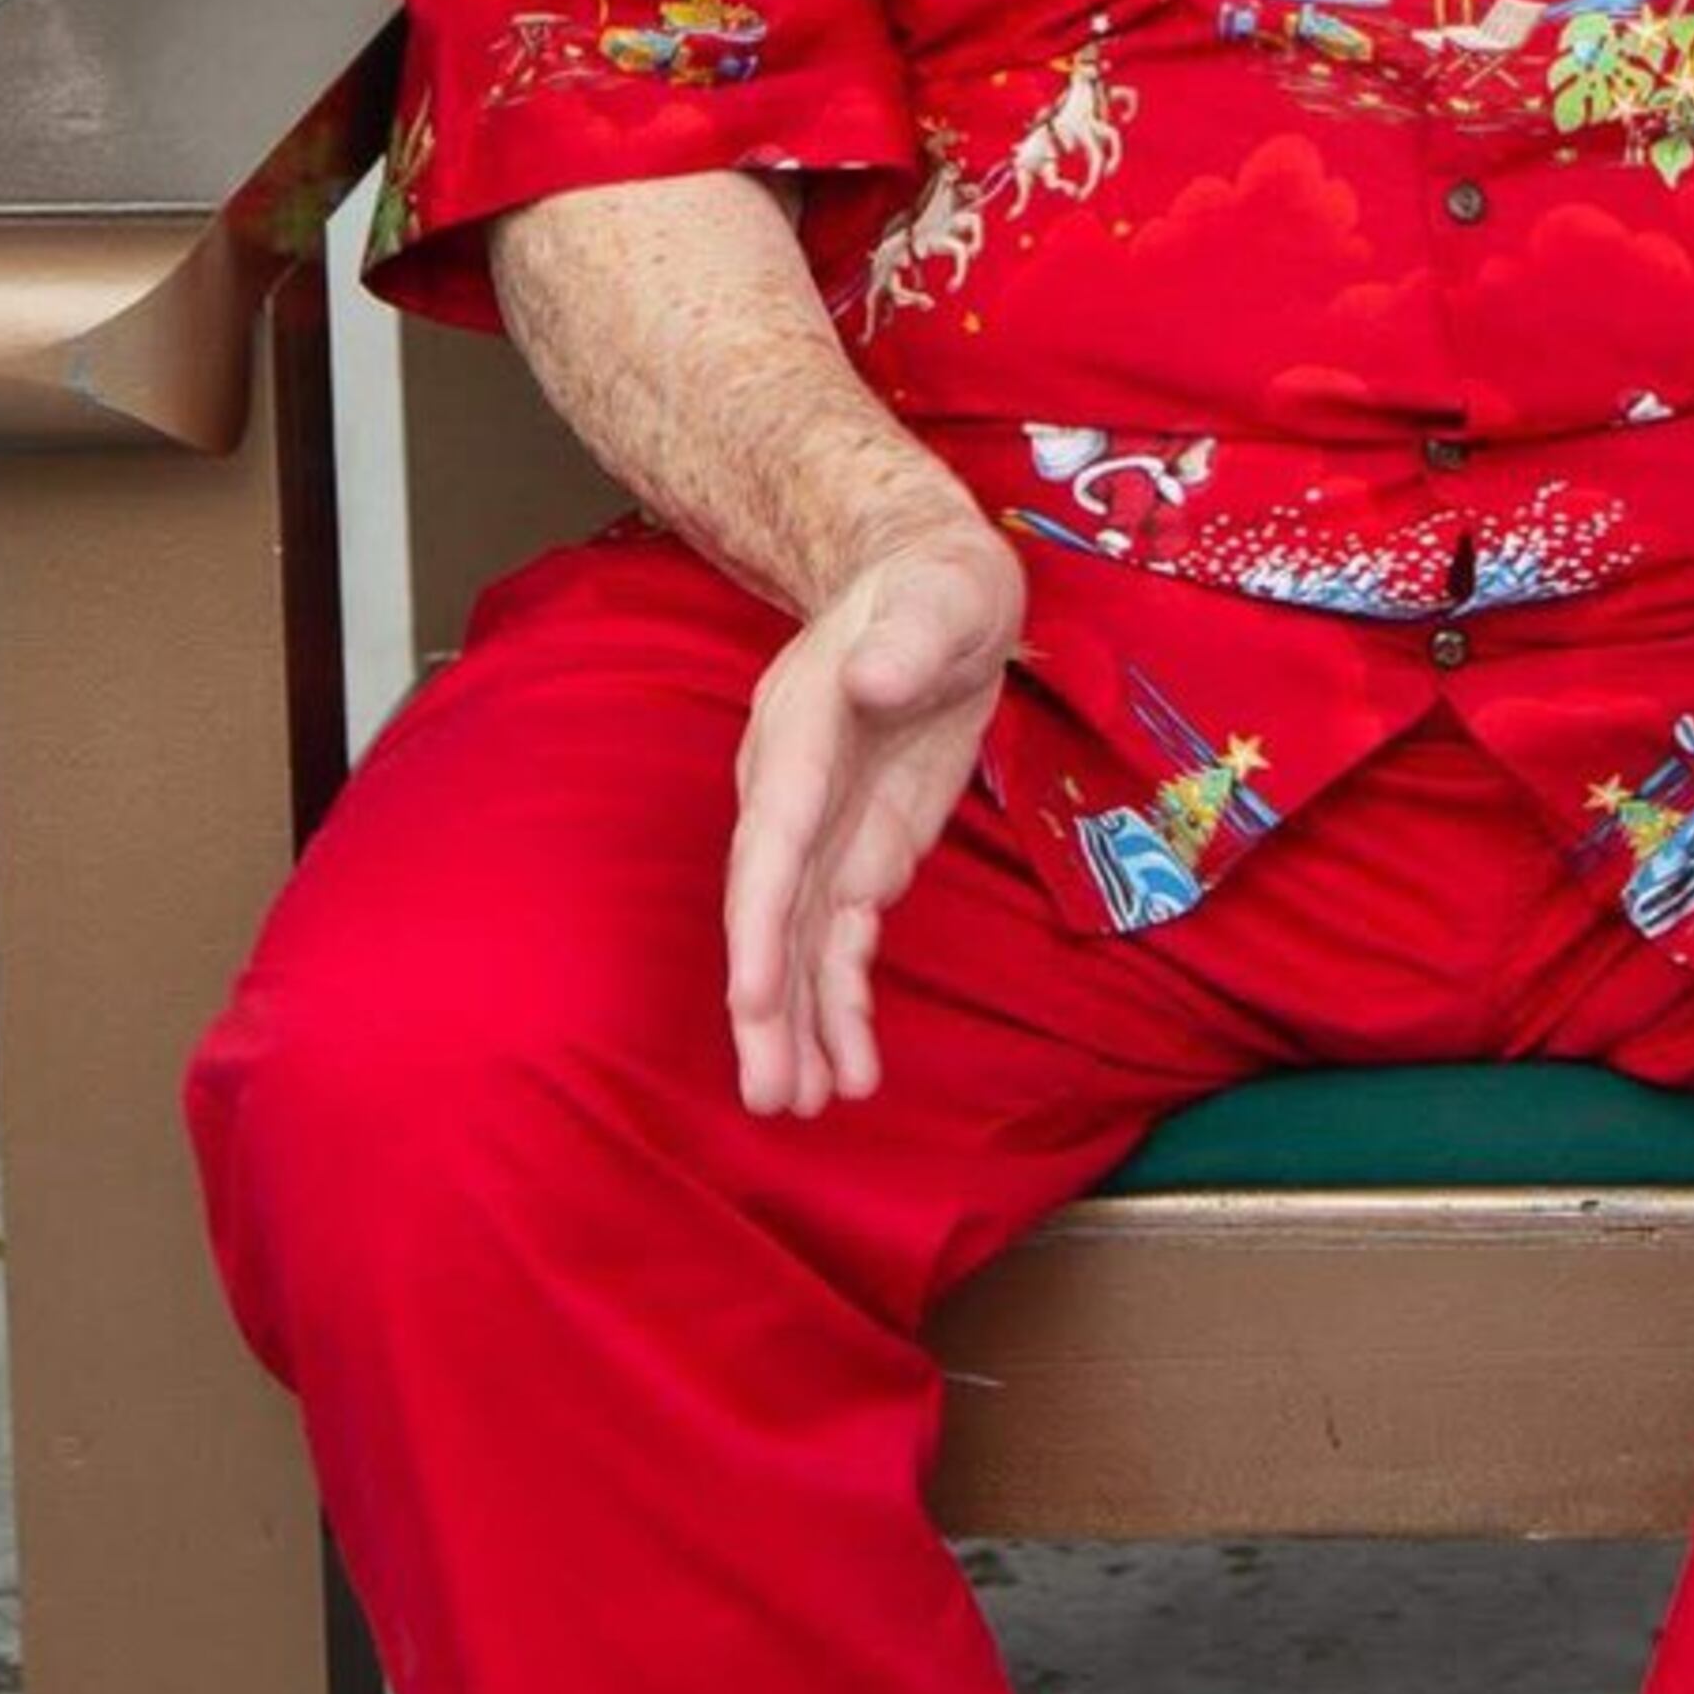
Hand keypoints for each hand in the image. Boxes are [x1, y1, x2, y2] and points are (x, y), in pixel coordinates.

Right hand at [724, 512, 1025, 1116]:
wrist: (928, 587)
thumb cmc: (933, 587)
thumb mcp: (938, 596)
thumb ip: (909, 638)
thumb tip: (873, 677)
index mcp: (800, 733)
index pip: (773, 838)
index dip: (761, 921)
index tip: (754, 997)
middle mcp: (794, 794)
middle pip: (770, 911)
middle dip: (768, 1004)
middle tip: (770, 1095)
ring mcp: (823, 831)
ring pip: (799, 944)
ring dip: (799, 1026)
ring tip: (801, 1106)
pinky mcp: (860, 854)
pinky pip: (841, 942)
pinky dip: (845, 1005)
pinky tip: (850, 1070)